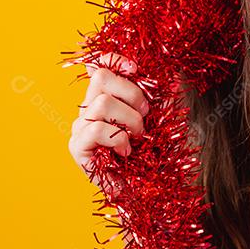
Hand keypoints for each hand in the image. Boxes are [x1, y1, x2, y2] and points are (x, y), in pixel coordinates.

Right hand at [68, 52, 150, 195]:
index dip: (115, 59)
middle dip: (132, 93)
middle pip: (101, 78)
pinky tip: (126, 151)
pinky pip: (96, 130)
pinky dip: (118, 139)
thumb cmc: (153, 152)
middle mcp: (88, 109)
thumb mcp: (161, 115)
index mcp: (105, 97)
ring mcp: (80, 127)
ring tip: (138, 137)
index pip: (99, 65)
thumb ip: (162, 93)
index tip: (136, 70)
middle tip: (145, 115)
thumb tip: (172, 72)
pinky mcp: (77, 148)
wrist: (148, 188)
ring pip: (102, 103)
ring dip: (130, 120)